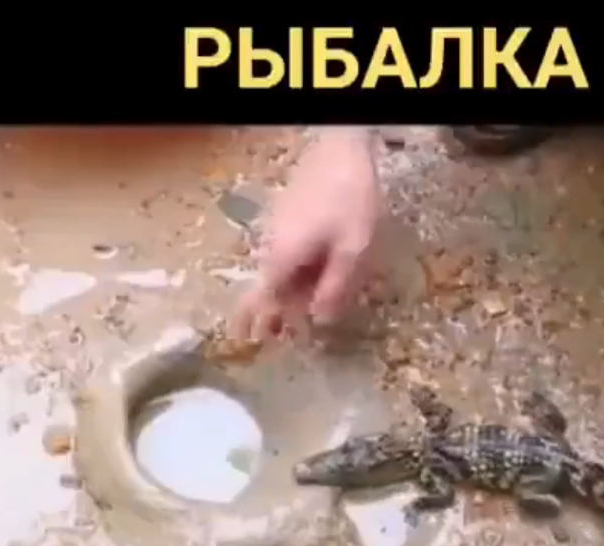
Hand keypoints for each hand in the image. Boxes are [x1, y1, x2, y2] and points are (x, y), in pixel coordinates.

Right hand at [231, 129, 380, 340]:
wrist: (341, 146)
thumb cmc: (349, 199)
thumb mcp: (352, 249)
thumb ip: (335, 286)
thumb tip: (319, 319)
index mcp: (283, 257)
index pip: (261, 298)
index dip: (256, 320)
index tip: (250, 340)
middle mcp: (272, 244)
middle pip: (270, 285)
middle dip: (276, 309)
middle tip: (282, 334)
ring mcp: (279, 227)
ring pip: (280, 267)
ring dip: (290, 289)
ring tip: (308, 309)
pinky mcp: (289, 215)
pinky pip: (289, 251)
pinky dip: (298, 269)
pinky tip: (318, 274)